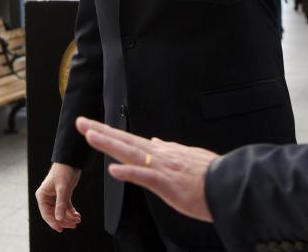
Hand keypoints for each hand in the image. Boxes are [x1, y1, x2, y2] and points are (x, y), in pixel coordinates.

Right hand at [35, 162, 81, 231]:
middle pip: (54, 214)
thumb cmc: (63, 171)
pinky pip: (66, 207)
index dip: (53, 222)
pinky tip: (77, 216)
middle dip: (64, 220)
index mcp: (42, 196)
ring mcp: (55, 197)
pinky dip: (71, 212)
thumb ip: (61, 204)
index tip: (61, 229)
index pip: (46, 213)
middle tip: (73, 225)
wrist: (71, 160)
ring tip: (77, 220)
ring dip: (69, 217)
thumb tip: (59, 219)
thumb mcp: (63, 188)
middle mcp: (47, 197)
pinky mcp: (63, 195)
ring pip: (61, 212)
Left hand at [76, 116, 215, 222]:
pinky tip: (113, 170)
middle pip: (124, 141)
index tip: (92, 126)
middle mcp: (158, 155)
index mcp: (161, 152)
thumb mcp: (186, 157)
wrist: (227, 185)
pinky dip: (128, 172)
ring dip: (109, 143)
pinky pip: (144, 177)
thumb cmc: (208, 176)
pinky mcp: (167, 183)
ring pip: (130, 153)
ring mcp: (161, 168)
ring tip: (90, 135)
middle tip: (80, 122)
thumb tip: (156, 142)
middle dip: (100, 131)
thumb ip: (169, 150)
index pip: (129, 140)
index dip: (109, 132)